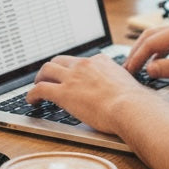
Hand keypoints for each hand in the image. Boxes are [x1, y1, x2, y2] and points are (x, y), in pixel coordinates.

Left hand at [27, 53, 149, 134]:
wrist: (130, 108)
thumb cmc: (136, 103)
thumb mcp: (131, 86)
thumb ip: (124, 87)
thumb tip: (133, 95)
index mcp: (101, 62)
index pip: (82, 61)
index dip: (74, 69)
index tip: (72, 75)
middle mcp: (85, 65)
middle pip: (61, 60)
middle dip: (53, 68)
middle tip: (49, 77)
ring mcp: (73, 77)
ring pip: (47, 69)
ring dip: (40, 77)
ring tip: (37, 86)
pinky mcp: (64, 93)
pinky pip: (41, 89)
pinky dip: (32, 94)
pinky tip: (31, 101)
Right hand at [123, 20, 168, 83]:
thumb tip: (150, 69)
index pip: (151, 42)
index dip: (137, 57)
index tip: (128, 71)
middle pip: (151, 36)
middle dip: (137, 52)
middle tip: (127, 69)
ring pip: (159, 38)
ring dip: (146, 51)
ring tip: (138, 66)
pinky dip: (159, 51)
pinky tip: (158, 63)